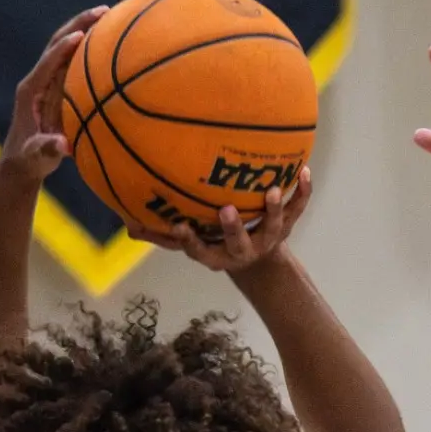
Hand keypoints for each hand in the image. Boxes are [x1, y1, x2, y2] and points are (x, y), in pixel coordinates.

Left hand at [0, 6, 105, 188]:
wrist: (22, 162)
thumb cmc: (30, 160)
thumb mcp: (38, 157)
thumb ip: (48, 149)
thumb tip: (64, 145)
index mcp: (30, 91)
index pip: (47, 64)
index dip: (63, 50)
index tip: (81, 36)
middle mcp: (38, 80)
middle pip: (56, 43)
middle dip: (78, 25)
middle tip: (103, 11)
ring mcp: (47, 81)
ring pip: (65, 47)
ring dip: (86, 29)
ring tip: (110, 15)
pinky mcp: (57, 86)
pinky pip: (73, 60)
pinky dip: (90, 47)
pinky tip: (110, 40)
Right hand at [127, 167, 313, 272]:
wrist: (261, 261)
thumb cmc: (216, 242)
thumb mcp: (193, 242)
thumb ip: (161, 235)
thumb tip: (127, 227)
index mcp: (217, 254)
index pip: (199, 251)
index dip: (189, 241)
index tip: (179, 227)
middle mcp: (242, 249)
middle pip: (238, 243)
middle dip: (233, 229)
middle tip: (226, 210)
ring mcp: (268, 238)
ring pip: (274, 226)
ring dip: (274, 209)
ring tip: (274, 189)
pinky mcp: (287, 224)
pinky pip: (299, 208)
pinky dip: (303, 191)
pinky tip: (303, 170)